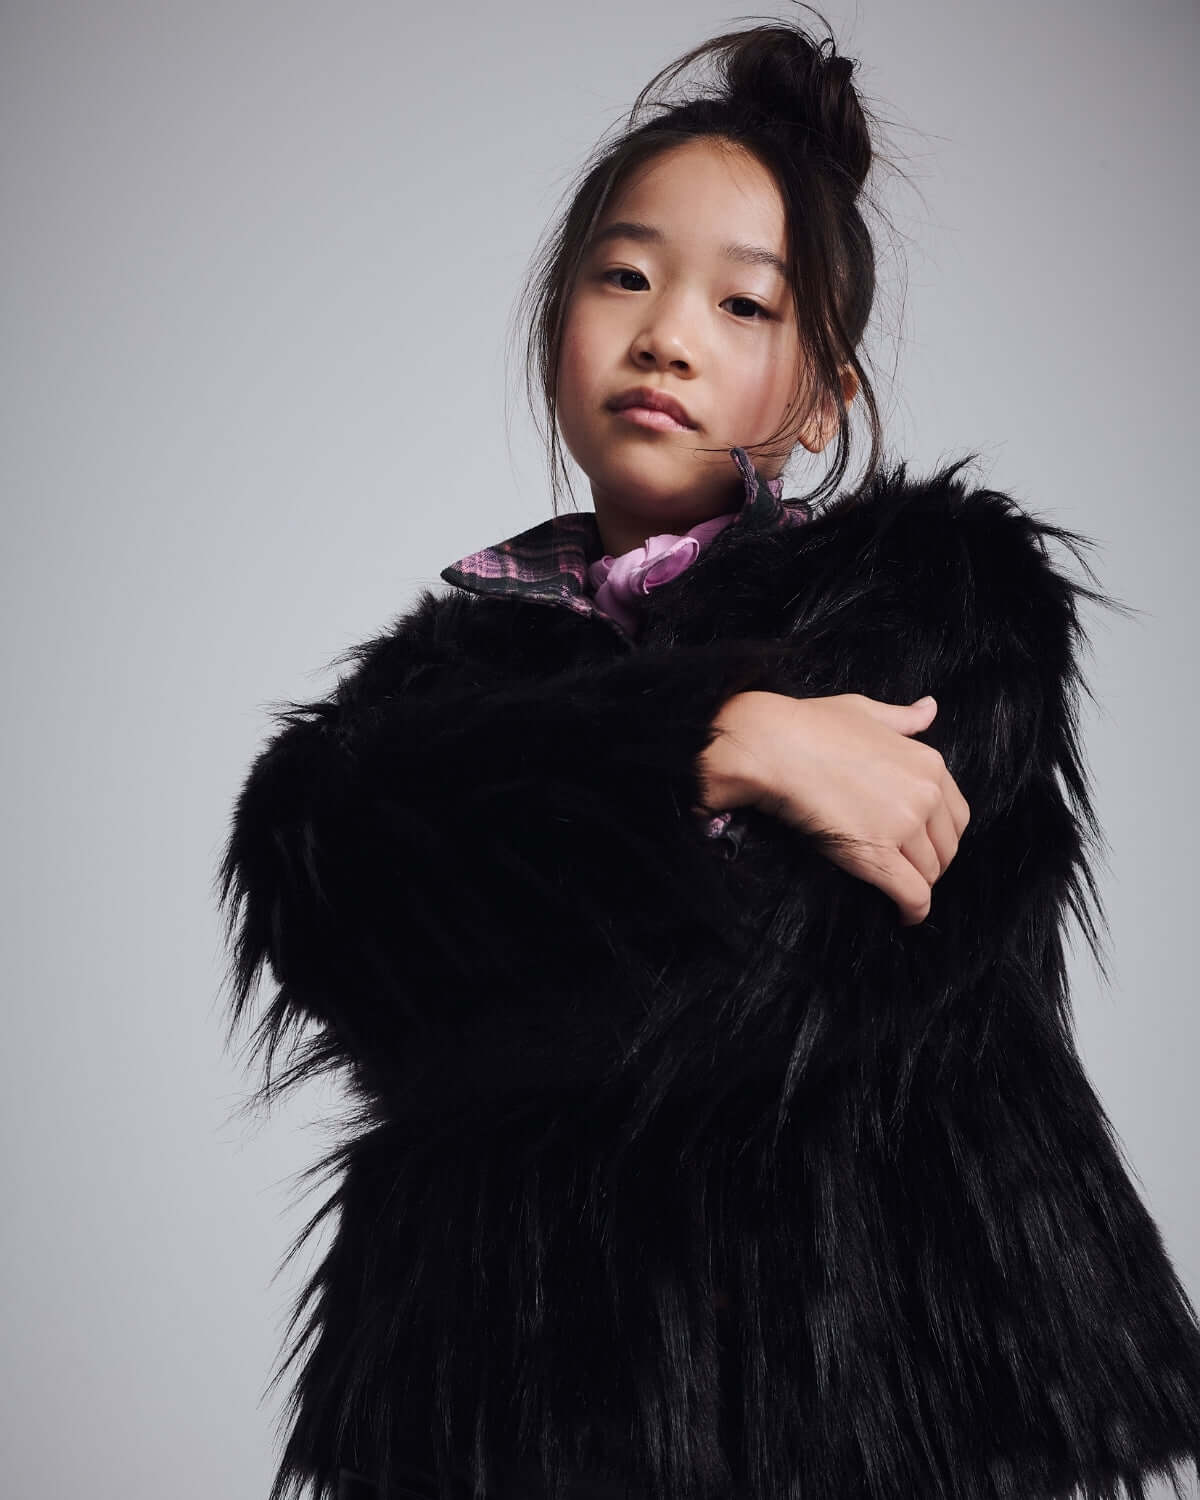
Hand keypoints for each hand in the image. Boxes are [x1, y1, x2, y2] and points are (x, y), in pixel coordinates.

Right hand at [697, 691, 969, 925]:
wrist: (774, 746)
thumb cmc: (810, 726)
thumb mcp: (865, 711)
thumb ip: (903, 718)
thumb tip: (930, 708)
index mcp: (928, 762)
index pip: (956, 815)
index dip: (940, 836)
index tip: (922, 845)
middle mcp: (925, 794)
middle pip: (946, 848)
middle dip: (930, 863)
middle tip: (906, 871)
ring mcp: (904, 825)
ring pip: (929, 873)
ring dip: (916, 886)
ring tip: (896, 891)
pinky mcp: (878, 854)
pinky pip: (912, 894)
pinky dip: (913, 911)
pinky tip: (904, 917)